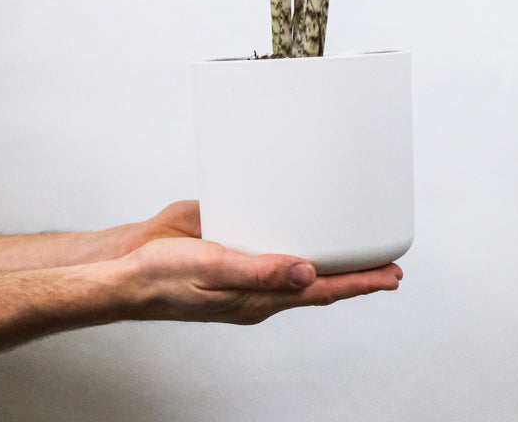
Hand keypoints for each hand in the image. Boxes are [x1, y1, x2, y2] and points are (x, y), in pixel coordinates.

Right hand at [115, 216, 402, 325]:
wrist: (125, 269)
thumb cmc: (162, 279)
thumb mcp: (213, 270)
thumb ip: (260, 271)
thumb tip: (308, 274)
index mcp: (258, 297)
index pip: (322, 291)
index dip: (360, 283)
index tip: (391, 276)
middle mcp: (259, 283)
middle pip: (319, 281)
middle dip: (356, 274)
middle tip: (391, 265)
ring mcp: (246, 264)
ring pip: (298, 263)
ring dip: (330, 255)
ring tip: (360, 246)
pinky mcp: (231, 242)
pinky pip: (271, 241)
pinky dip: (296, 233)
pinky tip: (304, 220)